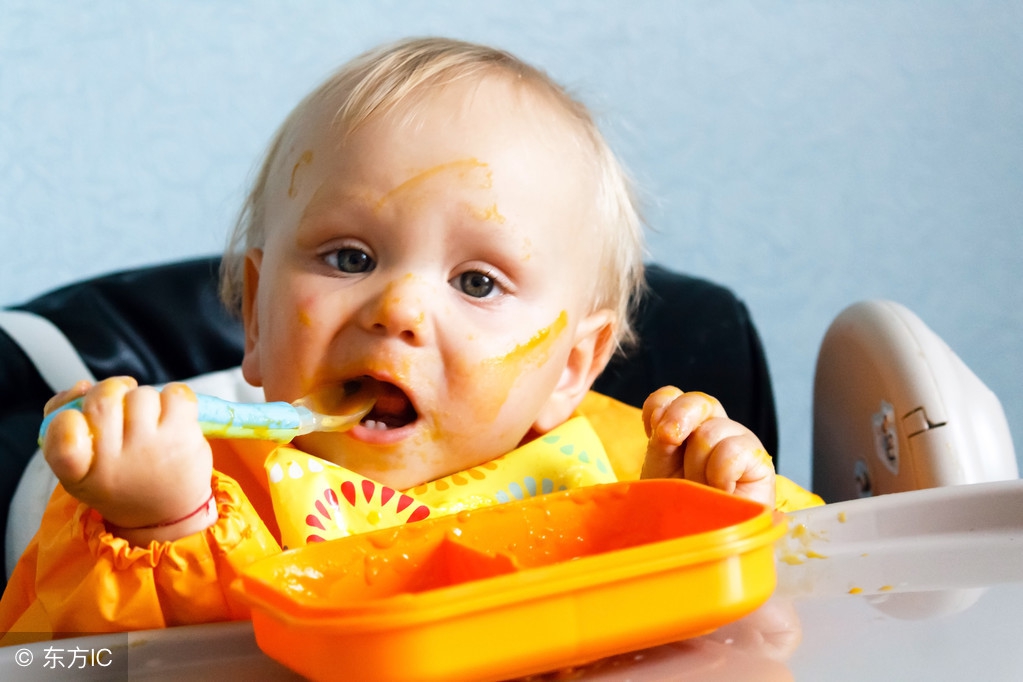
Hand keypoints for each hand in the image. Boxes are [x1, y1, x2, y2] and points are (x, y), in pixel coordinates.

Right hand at [42, 377, 214, 540]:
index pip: (62, 434)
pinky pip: (175, 393)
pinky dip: (174, 396)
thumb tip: (81, 385)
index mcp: (79, 473)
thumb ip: (64, 422)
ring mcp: (150, 448)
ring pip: (141, 394)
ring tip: (147, 421)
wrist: (167, 514)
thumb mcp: (80, 466)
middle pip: (104, 399)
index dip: (66, 418)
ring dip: (144, 399)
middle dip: (110, 391)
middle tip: (120, 406)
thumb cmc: (119, 479)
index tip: (78, 421)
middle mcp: (114, 462)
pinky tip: (171, 416)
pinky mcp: (183, 437)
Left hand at [641, 386, 775, 506]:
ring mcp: (739, 442)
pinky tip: (722, 492)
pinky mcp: (761, 462)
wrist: (706, 543)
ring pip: (712, 431)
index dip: (660, 406)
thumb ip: (661, 445)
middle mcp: (714, 429)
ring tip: (703, 489)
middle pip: (699, 401)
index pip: (671, 397)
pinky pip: (735, 451)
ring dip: (698, 464)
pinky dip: (721, 474)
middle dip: (679, 418)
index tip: (653, 432)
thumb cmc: (682, 511)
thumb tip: (667, 428)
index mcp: (685, 429)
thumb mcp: (660, 474)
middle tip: (670, 441)